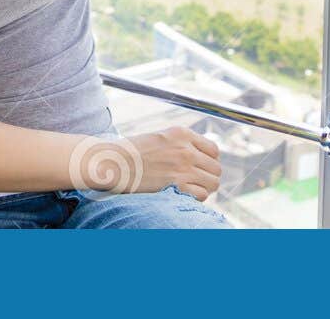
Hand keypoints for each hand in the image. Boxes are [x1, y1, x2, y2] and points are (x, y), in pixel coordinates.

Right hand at [79, 126, 222, 199]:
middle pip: (216, 168)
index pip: (214, 150)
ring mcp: (183, 167)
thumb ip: (180, 144)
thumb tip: (200, 157)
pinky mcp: (177, 185)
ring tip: (189, 188)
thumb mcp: (159, 137)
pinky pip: (202, 195)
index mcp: (182, 133)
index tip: (200, 167)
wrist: (113, 162)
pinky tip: (182, 194)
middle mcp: (186, 149)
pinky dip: (195, 197)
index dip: (209, 161)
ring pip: (213, 182)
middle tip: (194, 180)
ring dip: (204, 187)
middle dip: (207, 176)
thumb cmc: (131, 152)